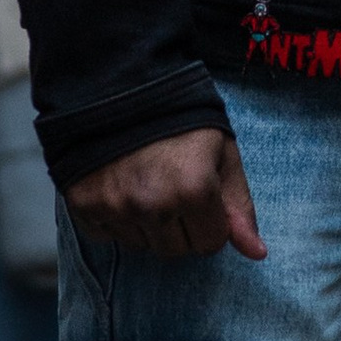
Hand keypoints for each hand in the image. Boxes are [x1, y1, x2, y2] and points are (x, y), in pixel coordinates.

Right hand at [68, 130, 264, 263]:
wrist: (120, 86)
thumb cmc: (181, 118)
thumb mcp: (221, 152)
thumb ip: (239, 205)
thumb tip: (257, 254)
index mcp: (193, 189)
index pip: (211, 243)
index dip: (211, 219)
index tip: (201, 192)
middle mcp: (152, 204)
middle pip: (177, 251)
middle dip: (181, 226)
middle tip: (173, 186)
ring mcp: (115, 207)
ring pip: (143, 247)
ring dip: (149, 225)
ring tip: (146, 182)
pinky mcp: (84, 205)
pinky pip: (109, 237)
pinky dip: (116, 220)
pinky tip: (120, 186)